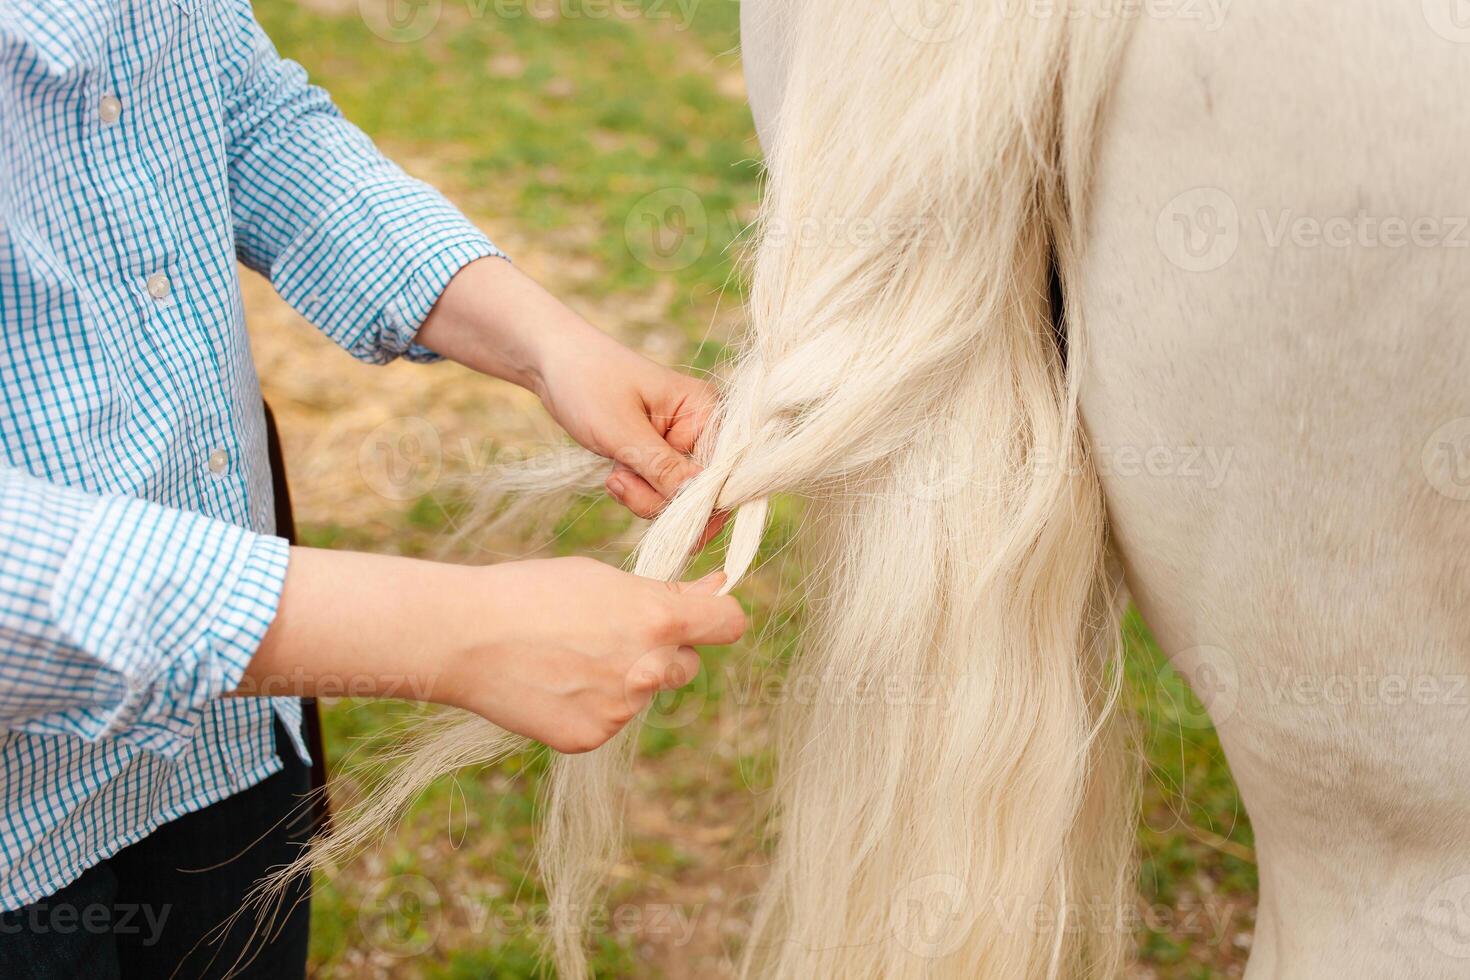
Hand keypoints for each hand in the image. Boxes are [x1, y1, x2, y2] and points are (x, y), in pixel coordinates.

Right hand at [243, 549, 746, 753]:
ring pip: (644, 692)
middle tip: (609, 633)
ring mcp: (622, 709)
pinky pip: (610, 719)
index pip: (730, 624)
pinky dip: (591, 704)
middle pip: (687, 664)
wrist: (465, 636)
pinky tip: (553, 683)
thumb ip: (667, 593)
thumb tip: (718, 590)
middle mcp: (650, 668)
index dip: (718, 616)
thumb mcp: (604, 578)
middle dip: (663, 650)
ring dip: (624, 678)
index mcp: (659, 619)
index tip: (705, 613)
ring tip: (567, 655)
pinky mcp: (592, 737)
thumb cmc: (533, 591)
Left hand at [416, 258, 725, 537]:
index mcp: (706, 411)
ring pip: (678, 499)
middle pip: (703, 493)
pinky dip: (637, 492)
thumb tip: (702, 505)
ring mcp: (681, 443)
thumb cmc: (587, 381)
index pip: (724, 474)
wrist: (551, 359)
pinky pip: (660, 491)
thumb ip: (663, 469)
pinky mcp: (660, 454)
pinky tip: (615, 472)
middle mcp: (703, 428)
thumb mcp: (623, 431)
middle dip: (661, 500)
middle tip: (619, 481)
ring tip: (614, 474)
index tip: (654, 501)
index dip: (698, 501)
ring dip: (644, 497)